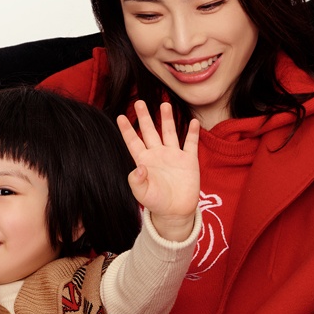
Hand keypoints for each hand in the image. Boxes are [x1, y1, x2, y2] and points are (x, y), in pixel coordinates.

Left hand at [116, 100, 200, 241]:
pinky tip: (193, 122)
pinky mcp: (189, 161)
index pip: (133, 141)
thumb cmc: (157, 203)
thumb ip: (137, 181)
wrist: (176, 212)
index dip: (127, 130)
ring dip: (167, 119)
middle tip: (140, 102)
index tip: (120, 117)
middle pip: (150, 131)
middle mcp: (158, 155)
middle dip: (145, 117)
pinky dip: (192, 133)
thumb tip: (138, 167)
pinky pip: (190, 143)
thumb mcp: (143, 194)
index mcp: (144, 161)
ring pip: (169, 132)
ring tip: (165, 104)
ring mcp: (173, 156)